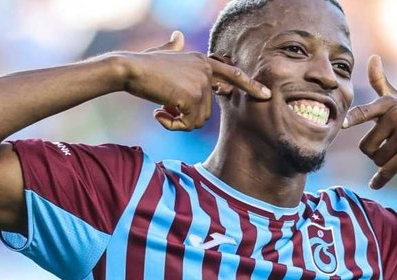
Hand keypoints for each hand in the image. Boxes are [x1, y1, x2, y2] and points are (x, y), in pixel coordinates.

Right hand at [122, 31, 271, 130]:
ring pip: (198, 120)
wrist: (130, 68)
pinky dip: (172, 125)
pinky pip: (188, 124)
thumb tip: (177, 35)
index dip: (249, 86)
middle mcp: (205, 70)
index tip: (266, 94)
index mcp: (202, 61)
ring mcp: (201, 83)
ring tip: (160, 111)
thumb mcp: (163, 53)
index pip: (232, 74)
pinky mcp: (193, 97)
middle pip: (206, 110)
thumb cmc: (143, 64)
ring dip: (178, 122)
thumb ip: (174, 47)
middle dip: (187, 117)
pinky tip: (158, 114)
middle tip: (165, 111)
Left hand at [342, 55, 396, 188]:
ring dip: (383, 163)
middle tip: (390, 147)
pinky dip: (380, 180)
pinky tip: (375, 184)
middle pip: (366, 146)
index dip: (353, 120)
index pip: (366, 112)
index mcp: (390, 105)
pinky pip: (387, 170)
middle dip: (374, 152)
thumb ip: (381, 83)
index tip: (342, 126)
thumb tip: (372, 57)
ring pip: (376, 159)